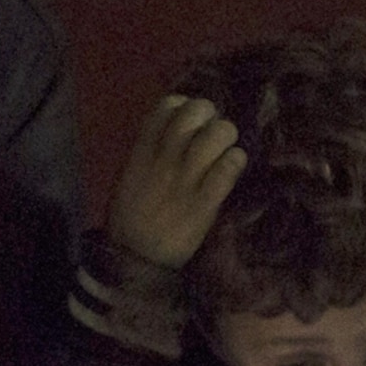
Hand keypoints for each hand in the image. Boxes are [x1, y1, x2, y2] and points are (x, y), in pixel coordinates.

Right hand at [106, 95, 250, 271]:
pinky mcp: (202, 204)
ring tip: (227, 151)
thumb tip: (173, 132)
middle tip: (215, 134)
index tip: (192, 122)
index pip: (167, 106)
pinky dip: (235, 162)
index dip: (185, 105)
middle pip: (195, 112)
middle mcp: (163, 160)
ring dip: (227, 138)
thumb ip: (149, 152)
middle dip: (212, 116)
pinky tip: (233, 167)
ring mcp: (183, 181)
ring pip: (216, 136)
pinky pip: (227, 170)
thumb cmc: (132, 217)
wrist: (134, 260)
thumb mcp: (130, 176)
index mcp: (142, 152)